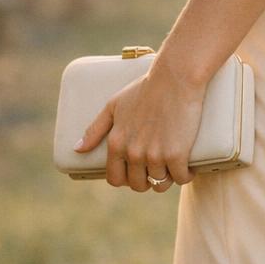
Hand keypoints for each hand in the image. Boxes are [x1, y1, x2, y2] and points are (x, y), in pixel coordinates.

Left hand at [73, 60, 207, 193]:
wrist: (175, 78)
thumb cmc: (145, 89)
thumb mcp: (114, 106)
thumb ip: (94, 129)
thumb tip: (76, 149)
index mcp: (117, 143)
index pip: (115, 179)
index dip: (125, 179)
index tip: (136, 172)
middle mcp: (133, 153)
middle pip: (138, 185)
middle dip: (147, 180)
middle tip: (157, 167)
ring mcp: (155, 155)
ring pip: (160, 184)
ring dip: (167, 178)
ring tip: (173, 165)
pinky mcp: (177, 155)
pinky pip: (181, 178)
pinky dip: (186, 175)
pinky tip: (188, 167)